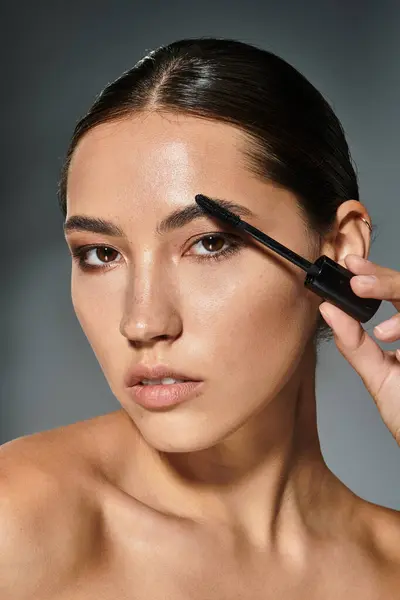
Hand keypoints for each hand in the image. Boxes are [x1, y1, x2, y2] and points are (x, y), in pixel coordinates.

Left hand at [318, 254, 399, 445]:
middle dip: (383, 280)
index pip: (395, 291)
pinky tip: (389, 335)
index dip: (375, 273)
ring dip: (394, 292)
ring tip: (369, 309)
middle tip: (357, 282)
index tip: (351, 264)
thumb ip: (354, 343)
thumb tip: (327, 310)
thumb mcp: (378, 376)